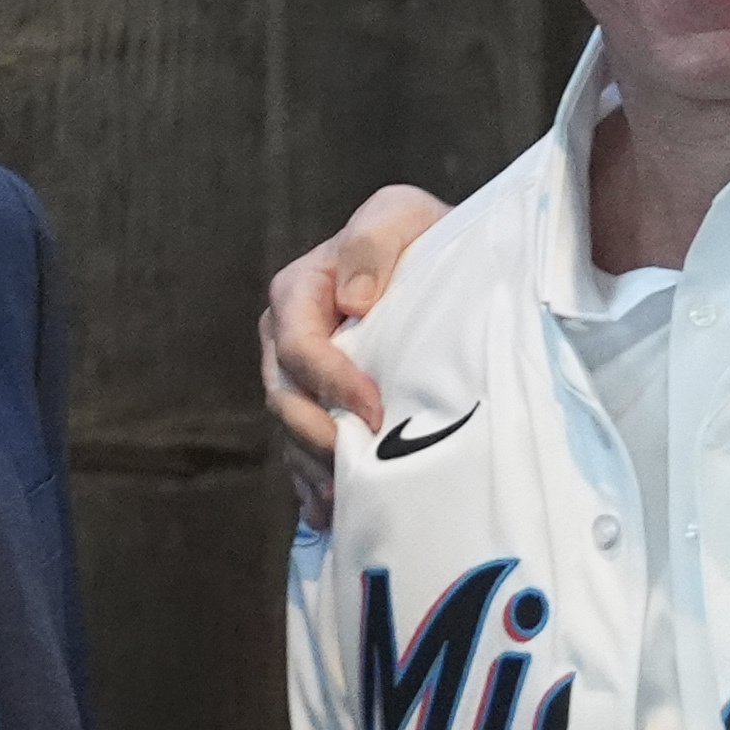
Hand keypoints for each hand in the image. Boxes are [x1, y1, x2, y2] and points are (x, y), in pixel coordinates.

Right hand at [258, 182, 446, 526]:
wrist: (444, 267)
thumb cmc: (422, 238)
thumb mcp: (402, 215)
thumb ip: (373, 240)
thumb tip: (353, 298)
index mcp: (300, 292)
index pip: (297, 346)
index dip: (329, 382)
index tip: (373, 411)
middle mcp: (287, 337)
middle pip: (284, 398)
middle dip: (317, 436)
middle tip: (360, 467)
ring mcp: (299, 379)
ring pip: (291, 432)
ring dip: (316, 469)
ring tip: (348, 501)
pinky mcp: (318, 408)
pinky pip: (302, 453)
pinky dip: (315, 486)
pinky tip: (333, 515)